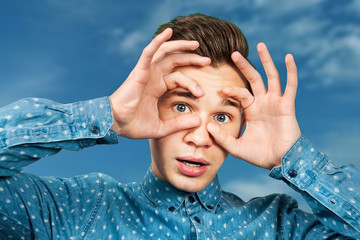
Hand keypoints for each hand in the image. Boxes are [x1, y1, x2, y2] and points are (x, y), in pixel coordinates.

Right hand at [110, 28, 210, 138]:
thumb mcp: (162, 127)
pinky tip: (168, 32)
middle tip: (208, 60)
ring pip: (165, 52)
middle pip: (175, 61)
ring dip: (180, 46)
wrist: (116, 125)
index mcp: (157, 87)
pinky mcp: (139, 71)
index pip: (178, 77)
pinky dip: (158, 41)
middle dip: (192, 58)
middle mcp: (153, 77)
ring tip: (196, 44)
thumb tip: (198, 120)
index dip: (192, 82)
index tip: (202, 94)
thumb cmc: (134, 125)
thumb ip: (179, 123)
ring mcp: (146, 72)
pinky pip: (149, 52)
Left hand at [207, 43, 300, 169]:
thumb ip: (222, 137)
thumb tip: (207, 126)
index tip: (221, 89)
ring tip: (260, 45)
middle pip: (253, 79)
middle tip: (233, 53)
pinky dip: (290, 71)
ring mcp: (276, 103)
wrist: (280, 162)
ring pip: (271, 77)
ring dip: (266, 61)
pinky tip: (288, 57)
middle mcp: (263, 103)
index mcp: (251, 110)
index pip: (240, 93)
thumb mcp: (236, 147)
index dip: (231, 89)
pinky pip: (290, 85)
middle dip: (244, 66)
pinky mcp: (287, 105)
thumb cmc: (259, 156)